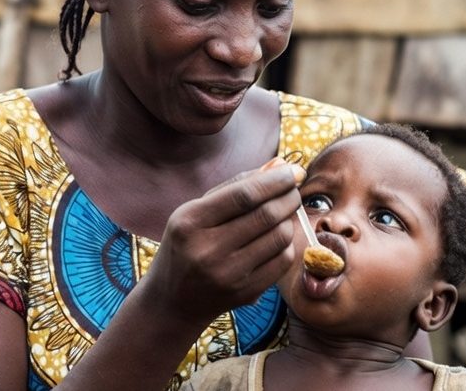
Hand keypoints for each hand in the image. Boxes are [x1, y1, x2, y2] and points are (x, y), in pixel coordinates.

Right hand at [143, 159, 303, 325]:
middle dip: (288, 197)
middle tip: (294, 189)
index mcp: (190, 221)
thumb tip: (279, 165)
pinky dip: (287, 243)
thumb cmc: (187, 244)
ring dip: (289, 219)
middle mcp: (207, 250)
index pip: (244, 195)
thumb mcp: (197, 210)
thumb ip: (236, 185)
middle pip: (266, 215)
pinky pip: (282, 261)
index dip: (275, 180)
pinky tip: (277, 236)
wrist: (172, 300)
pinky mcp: (245, 293)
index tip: (293, 171)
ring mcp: (227, 275)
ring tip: (283, 212)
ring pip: (279, 237)